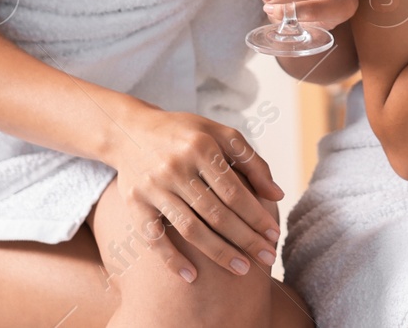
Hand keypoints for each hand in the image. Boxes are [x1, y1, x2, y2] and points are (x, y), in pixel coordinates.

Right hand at [109, 105, 284, 281]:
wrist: (130, 131)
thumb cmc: (187, 135)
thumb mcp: (221, 134)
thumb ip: (252, 161)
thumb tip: (277, 195)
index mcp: (202, 147)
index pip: (235, 191)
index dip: (256, 216)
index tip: (274, 235)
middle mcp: (176, 167)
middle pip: (216, 213)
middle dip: (245, 239)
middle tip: (266, 258)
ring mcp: (154, 187)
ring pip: (190, 229)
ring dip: (218, 253)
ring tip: (242, 269)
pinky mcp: (135, 203)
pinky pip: (153, 237)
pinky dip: (171, 259)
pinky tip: (191, 277)